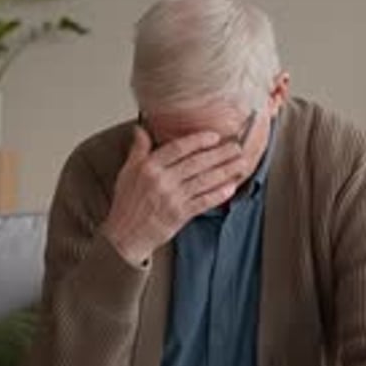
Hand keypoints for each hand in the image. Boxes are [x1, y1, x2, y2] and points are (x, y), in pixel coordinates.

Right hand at [102, 126, 244, 265]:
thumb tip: (140, 130)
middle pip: (196, 163)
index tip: (214, 136)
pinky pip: (203, 202)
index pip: (178, 148)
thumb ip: (138, 150)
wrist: (125, 235)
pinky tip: (231, 188)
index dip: (198, 141)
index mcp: (149, 167)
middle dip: (220, 154)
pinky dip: (218, 195)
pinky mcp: (180, 215)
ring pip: (204, 181)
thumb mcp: (127, 172)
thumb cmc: (126, 205)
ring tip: (240, 163)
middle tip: (237, 147)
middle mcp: (162, 181)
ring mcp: (173, 198)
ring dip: (225, 171)